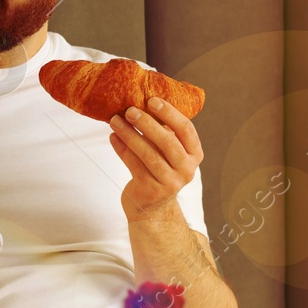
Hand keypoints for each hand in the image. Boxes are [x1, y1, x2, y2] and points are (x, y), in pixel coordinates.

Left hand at [110, 97, 202, 219]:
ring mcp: (170, 182)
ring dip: (129, 134)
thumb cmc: (159, 169)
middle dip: (146, 123)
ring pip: (148, 154)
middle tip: (129, 110)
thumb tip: (142, 100)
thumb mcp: (169, 151)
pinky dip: (121, 149)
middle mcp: (186, 169)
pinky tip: (113, 137)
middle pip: (167, 142)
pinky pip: (134, 165)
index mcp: (194, 154)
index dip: (169, 113)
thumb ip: (164, 131)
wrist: (153, 207)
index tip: (152, 100)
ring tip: (115, 121)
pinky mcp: (151, 191)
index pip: (186, 129)